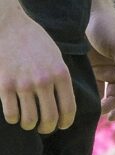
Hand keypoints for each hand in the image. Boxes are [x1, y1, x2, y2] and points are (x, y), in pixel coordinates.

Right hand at [0, 13, 74, 132]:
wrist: (9, 26)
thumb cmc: (35, 40)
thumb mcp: (56, 57)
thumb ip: (60, 77)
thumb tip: (65, 100)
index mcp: (61, 74)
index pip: (68, 108)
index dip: (66, 122)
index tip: (62, 126)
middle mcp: (44, 81)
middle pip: (50, 117)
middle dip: (48, 127)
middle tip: (44, 128)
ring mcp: (23, 84)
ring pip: (30, 119)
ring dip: (30, 125)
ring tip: (29, 123)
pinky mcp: (4, 85)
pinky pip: (11, 112)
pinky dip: (14, 119)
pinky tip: (14, 116)